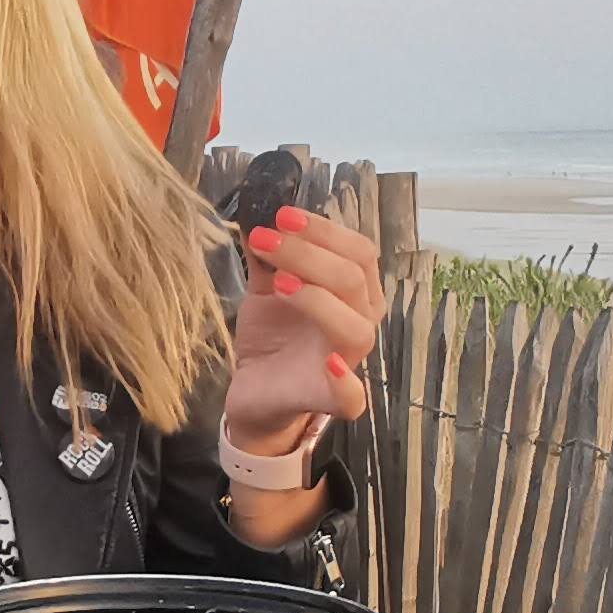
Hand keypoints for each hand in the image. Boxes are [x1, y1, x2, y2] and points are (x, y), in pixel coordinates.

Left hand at [225, 205, 378, 453]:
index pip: (357, 251)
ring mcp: (349, 361)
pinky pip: (354, 397)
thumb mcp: (265, 288)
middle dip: (309, 254)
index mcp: (353, 291)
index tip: (282, 216)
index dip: (324, 230)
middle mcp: (360, 321)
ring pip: (356, 326)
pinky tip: (330, 363)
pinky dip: (346, 381)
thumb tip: (255, 212)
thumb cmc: (271, 335)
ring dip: (318, 298)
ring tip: (279, 283)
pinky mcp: (332, 399)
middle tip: (268, 239)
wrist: (253, 389)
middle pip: (353, 279)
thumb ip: (267, 255)